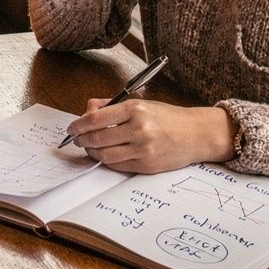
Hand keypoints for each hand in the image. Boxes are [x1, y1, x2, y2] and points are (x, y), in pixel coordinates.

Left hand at [66, 98, 235, 173]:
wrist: (196, 134)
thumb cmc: (168, 117)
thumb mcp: (141, 103)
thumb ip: (112, 106)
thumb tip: (88, 111)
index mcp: (135, 109)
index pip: (95, 119)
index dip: (78, 125)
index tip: (72, 127)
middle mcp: (138, 129)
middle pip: (96, 139)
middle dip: (82, 140)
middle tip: (77, 138)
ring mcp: (142, 149)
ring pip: (104, 155)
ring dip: (91, 152)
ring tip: (89, 147)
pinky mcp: (146, 166)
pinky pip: (117, 165)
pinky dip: (106, 161)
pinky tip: (105, 155)